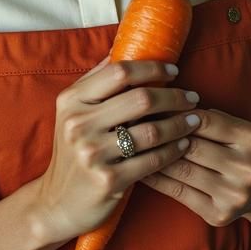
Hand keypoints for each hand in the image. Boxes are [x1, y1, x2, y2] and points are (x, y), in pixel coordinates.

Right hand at [33, 55, 200, 243]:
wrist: (56, 202)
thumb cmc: (73, 150)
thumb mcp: (74, 112)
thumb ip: (97, 81)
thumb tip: (123, 47)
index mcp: (71, 100)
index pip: (119, 72)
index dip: (151, 68)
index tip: (173, 72)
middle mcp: (79, 124)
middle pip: (140, 99)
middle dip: (173, 97)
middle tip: (192, 98)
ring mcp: (92, 153)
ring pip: (151, 130)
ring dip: (179, 124)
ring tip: (194, 120)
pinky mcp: (108, 179)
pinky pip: (152, 160)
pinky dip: (173, 150)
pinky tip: (184, 144)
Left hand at [140, 107, 250, 226]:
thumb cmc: (235, 148)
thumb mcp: (232, 127)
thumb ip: (205, 116)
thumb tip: (157, 103)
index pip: (205, 120)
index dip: (174, 112)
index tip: (148, 105)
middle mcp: (248, 168)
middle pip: (192, 145)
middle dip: (160, 133)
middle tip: (131, 123)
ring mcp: (235, 195)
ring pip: (182, 169)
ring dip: (153, 155)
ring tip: (129, 143)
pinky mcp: (219, 215)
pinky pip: (178, 192)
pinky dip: (155, 178)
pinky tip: (139, 168)